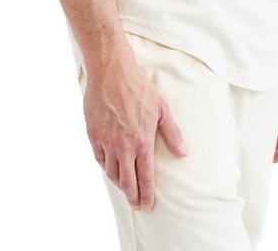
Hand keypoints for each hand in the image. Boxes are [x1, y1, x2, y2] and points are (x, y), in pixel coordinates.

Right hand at [82, 42, 189, 210]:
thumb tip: (183, 152)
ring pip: (111, 173)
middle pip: (126, 182)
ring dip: (119, 182)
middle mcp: (123, 147)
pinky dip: (106, 166)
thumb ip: (172, 133)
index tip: (147, 205)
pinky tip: (110, 166)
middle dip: (132, 196)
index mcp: (142, 142)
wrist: (112, 72)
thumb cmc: (138, 88)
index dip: (146, 195)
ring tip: (125, 185)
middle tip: (136, 204)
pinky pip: (99, 159)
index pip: (145, 178)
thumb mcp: (161, 108)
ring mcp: (106, 142)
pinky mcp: (93, 135)